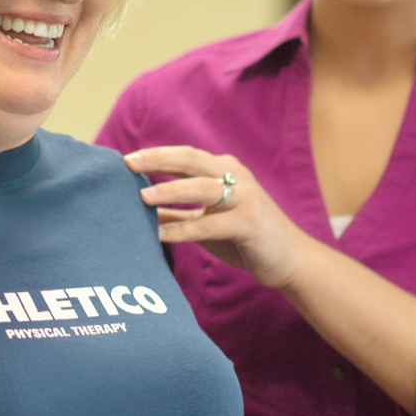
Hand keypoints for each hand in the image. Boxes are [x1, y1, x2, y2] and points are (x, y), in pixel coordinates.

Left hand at [122, 146, 315, 289]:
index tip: (126, 159)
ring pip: (202, 187)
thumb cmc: (244, 239)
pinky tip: (162, 235)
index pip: (185, 156)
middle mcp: (236, 177)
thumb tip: (140, 209)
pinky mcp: (250, 222)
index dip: (156, 155)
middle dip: (157, 159)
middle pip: (191, 160)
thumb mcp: (207, 221)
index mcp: (225, 170)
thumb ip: (178, 212)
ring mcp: (245, 197)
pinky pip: (211, 223)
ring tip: (142, 197)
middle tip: (127, 163)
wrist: (290, 260)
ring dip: (170, 190)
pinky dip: (185, 229)